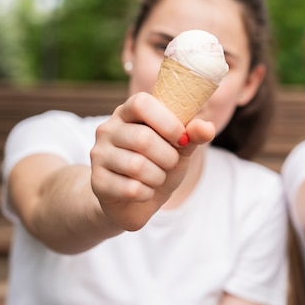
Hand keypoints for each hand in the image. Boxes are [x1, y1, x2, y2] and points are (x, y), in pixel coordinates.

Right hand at [90, 92, 214, 230]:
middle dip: (168, 156)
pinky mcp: (97, 182)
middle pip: (143, 138)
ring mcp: (99, 155)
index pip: (141, 103)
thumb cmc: (159, 164)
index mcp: (128, 112)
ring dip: (158, 176)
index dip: (167, 122)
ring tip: (157, 177)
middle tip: (171, 163)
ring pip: (137, 166)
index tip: (182, 138)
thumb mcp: (180, 148)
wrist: (136, 200)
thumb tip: (207, 128)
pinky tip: (144, 191)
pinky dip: (147, 193)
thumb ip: (193, 135)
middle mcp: (108, 129)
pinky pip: (131, 188)